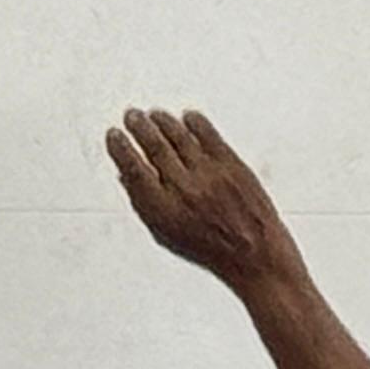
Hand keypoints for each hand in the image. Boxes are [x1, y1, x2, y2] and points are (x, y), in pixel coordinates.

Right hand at [108, 107, 298, 291]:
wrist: (255, 254)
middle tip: (132, 116)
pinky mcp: (231, 164)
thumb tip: (127, 178)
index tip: (114, 136)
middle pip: (155, 146)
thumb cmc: (213, 250)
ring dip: (163, 122)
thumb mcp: (167, 236)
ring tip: (154, 114)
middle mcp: (184, 188)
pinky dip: (196, 123)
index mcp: (164, 209)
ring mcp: (209, 173)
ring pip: (179, 136)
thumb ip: (144, 205)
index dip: (120, 149)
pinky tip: (188, 117)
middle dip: (139, 127)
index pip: (133, 168)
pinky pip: (209, 136)